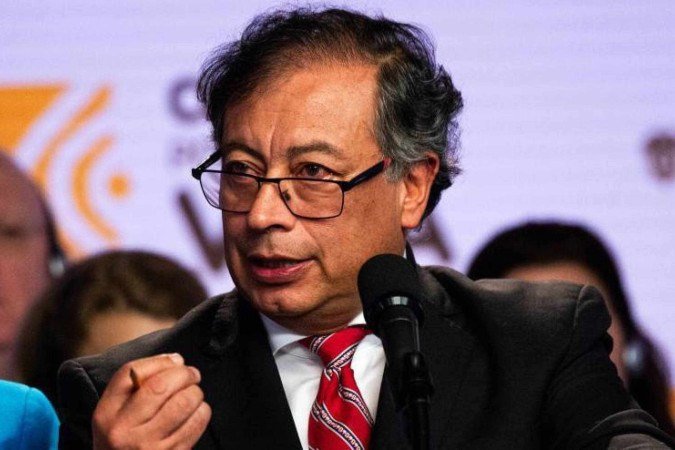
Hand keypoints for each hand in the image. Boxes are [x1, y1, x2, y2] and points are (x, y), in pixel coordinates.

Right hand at [92, 353, 210, 449]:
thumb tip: (176, 360)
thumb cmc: (123, 440)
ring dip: (195, 393)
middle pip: (161, 385)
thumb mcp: (115, 414)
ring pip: (184, 403)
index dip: (160, 361)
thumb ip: (136, 384)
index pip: (131, 372)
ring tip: (193, 394)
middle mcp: (124, 430)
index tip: (175, 361)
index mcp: (107, 413)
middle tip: (191, 374)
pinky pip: (196, 424)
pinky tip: (195, 413)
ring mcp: (149, 446)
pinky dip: (201, 412)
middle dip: (184, 374)